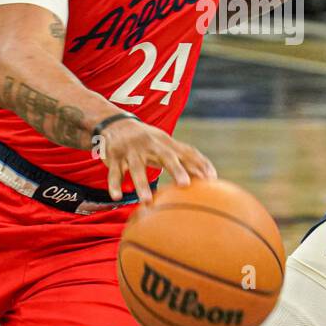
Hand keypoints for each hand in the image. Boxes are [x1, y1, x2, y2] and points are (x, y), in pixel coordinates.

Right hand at [95, 118, 216, 203]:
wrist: (115, 123)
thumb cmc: (147, 140)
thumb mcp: (164, 145)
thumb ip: (182, 159)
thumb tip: (207, 178)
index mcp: (166, 143)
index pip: (186, 152)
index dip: (199, 163)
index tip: (212, 178)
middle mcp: (151, 145)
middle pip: (165, 156)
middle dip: (176, 169)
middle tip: (185, 185)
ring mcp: (132, 151)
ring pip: (136, 168)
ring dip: (141, 184)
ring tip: (147, 201)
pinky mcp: (114, 157)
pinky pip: (114, 172)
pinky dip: (115, 184)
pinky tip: (117, 197)